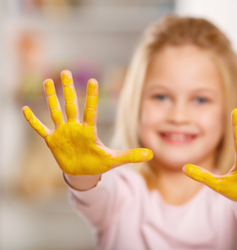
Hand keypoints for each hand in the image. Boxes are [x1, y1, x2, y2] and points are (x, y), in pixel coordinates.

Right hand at [22, 70, 152, 175]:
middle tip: (65, 71)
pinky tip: (25, 109)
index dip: (92, 97)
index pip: (91, 110)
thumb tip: (152, 154)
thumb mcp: (116, 159)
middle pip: (71, 105)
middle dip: (68, 89)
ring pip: (55, 111)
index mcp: (89, 130)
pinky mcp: (52, 141)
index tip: (93, 81)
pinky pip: (40, 128)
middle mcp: (75, 127)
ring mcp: (63, 133)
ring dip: (51, 98)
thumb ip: (132, 155)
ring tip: (47, 82)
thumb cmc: (99, 163)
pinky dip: (33, 121)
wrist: (83, 173)